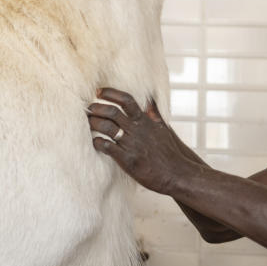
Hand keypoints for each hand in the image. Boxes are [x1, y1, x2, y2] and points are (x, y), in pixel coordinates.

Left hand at [87, 87, 201, 194]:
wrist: (177, 174)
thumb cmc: (170, 151)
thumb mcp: (163, 128)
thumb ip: (154, 114)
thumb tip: (150, 100)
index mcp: (145, 121)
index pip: (126, 100)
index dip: (111, 93)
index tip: (99, 91)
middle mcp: (137, 130)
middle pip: (112, 112)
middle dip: (97, 108)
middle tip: (89, 108)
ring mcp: (132, 145)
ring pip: (107, 128)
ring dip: (94, 123)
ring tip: (88, 122)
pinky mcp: (128, 160)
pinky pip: (107, 147)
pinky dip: (97, 142)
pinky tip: (95, 142)